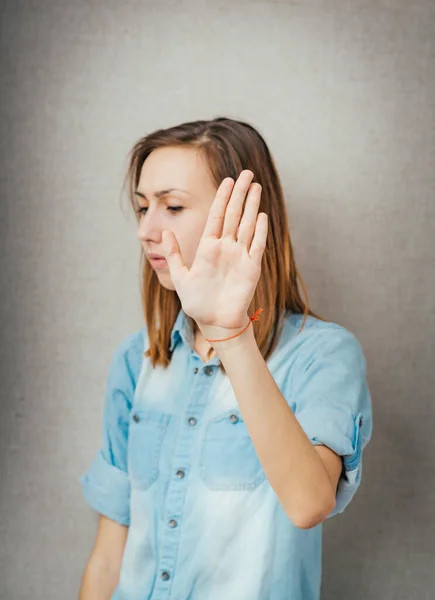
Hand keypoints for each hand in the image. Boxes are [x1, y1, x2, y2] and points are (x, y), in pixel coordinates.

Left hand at [161, 170, 267, 335]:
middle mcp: (226, 248)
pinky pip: (257, 246)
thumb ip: (173, 254)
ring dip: (252, 206)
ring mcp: (240, 256)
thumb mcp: (180, 277)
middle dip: (241, 193)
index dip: (223, 197)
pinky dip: (260, 231)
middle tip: (247, 173)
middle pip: (235, 214)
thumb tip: (164, 233)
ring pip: (248, 225)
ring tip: (256, 186)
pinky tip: (261, 215)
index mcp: (208, 247)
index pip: (218, 216)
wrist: (214, 321)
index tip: (228, 180)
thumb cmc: (197, 302)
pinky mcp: (251, 268)